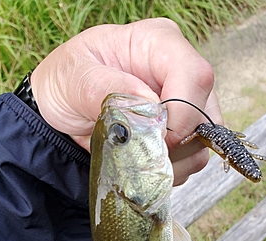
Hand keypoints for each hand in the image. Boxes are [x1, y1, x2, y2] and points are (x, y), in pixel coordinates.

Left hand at [31, 18, 222, 185]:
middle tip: (138, 150)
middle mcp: (178, 73)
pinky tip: (142, 163)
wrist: (60, 114)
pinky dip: (168, 171)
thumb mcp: (74, 77)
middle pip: (205, 113)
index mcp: (157, 44)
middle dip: (174, 142)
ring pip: (202, 142)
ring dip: (171, 161)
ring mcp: (183, 106)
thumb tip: (148, 106)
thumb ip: (105, 88)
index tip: (152, 136)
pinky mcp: (180, 135)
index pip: (194, 75)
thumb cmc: (66, 83)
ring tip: (135, 157)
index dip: (180, 113)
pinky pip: (192, 160)